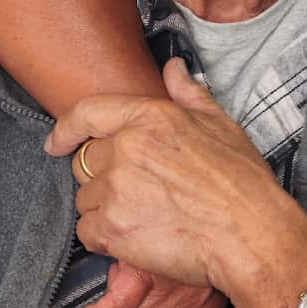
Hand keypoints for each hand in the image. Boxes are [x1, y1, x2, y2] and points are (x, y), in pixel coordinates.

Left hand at [45, 59, 306, 307]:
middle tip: (138, 192)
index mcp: (150, 117)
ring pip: (86, 200)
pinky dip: (106, 239)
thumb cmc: (241, 180)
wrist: (250, 234)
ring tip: (145, 217)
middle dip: (102, 177)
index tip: (56, 142)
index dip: (66, 128)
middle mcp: (127, 148)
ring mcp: (116, 189)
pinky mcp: (113, 229)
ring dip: (105, 211)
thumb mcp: (220, 123)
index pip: (89, 112)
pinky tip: (138, 239)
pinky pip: (88, 233)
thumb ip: (187, 92)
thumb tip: (172, 67)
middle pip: (86, 162)